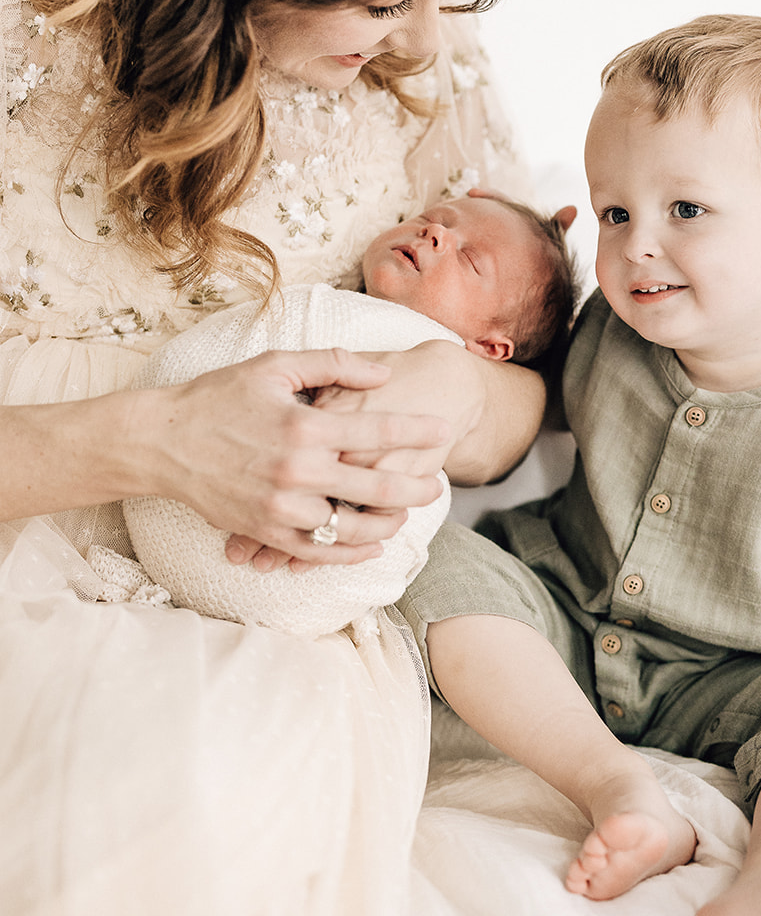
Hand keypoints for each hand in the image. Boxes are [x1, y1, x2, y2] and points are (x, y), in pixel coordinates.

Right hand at [137, 347, 450, 569]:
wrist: (160, 442)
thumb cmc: (218, 397)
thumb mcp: (273, 365)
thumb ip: (333, 364)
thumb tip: (382, 374)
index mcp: (303, 425)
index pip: (377, 430)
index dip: (417, 431)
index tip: (445, 430)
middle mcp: (297, 470)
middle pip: (375, 486)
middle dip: (415, 486)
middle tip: (439, 484)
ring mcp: (280, 507)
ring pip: (351, 526)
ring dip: (388, 523)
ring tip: (408, 514)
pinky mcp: (264, 531)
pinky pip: (316, 551)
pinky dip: (348, 551)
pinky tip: (371, 544)